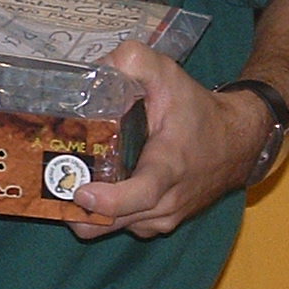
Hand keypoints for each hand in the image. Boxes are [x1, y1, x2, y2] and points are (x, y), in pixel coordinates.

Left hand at [67, 40, 263, 240]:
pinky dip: (100, 213)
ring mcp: (162, 219)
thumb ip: (135, 61)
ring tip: (62, 181)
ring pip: (111, 228)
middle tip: (50, 182)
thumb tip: (98, 67)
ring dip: (85, 211)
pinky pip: (121, 226)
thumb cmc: (199, 110)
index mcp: (170, 167)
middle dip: (76, 208)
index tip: (81, 191)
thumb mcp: (169, 75)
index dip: (109, 199)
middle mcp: (166, 203)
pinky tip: (86, 186)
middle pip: (113, 221)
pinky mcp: (157, 225)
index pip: (141, 194)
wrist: (238, 143)